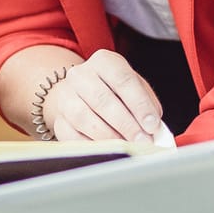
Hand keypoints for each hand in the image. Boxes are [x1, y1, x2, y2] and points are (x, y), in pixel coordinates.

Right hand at [44, 51, 165, 141]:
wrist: (80, 93)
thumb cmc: (114, 91)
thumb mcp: (134, 87)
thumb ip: (146, 103)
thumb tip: (154, 127)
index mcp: (104, 61)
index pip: (123, 80)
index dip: (139, 104)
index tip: (152, 124)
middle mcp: (80, 76)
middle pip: (102, 100)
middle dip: (126, 124)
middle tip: (143, 140)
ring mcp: (66, 97)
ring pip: (85, 118)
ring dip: (110, 136)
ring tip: (128, 146)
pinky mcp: (59, 120)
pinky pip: (72, 136)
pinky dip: (93, 145)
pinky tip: (108, 150)